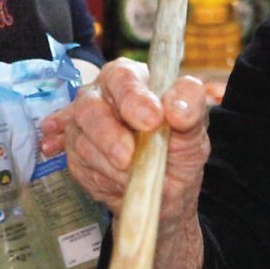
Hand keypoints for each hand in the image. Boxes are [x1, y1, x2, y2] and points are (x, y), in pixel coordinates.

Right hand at [40, 59, 209, 232]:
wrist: (164, 190)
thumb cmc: (178, 149)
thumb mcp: (194, 128)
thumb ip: (191, 109)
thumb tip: (178, 108)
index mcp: (130, 79)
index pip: (123, 78)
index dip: (134, 98)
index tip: (152, 120)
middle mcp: (100, 97)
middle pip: (89, 107)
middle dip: (109, 135)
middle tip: (128, 157)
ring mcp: (83, 125)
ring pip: (82, 140)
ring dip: (108, 163)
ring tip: (134, 174)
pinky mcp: (75, 154)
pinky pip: (79, 165)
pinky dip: (102, 177)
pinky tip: (118, 181)